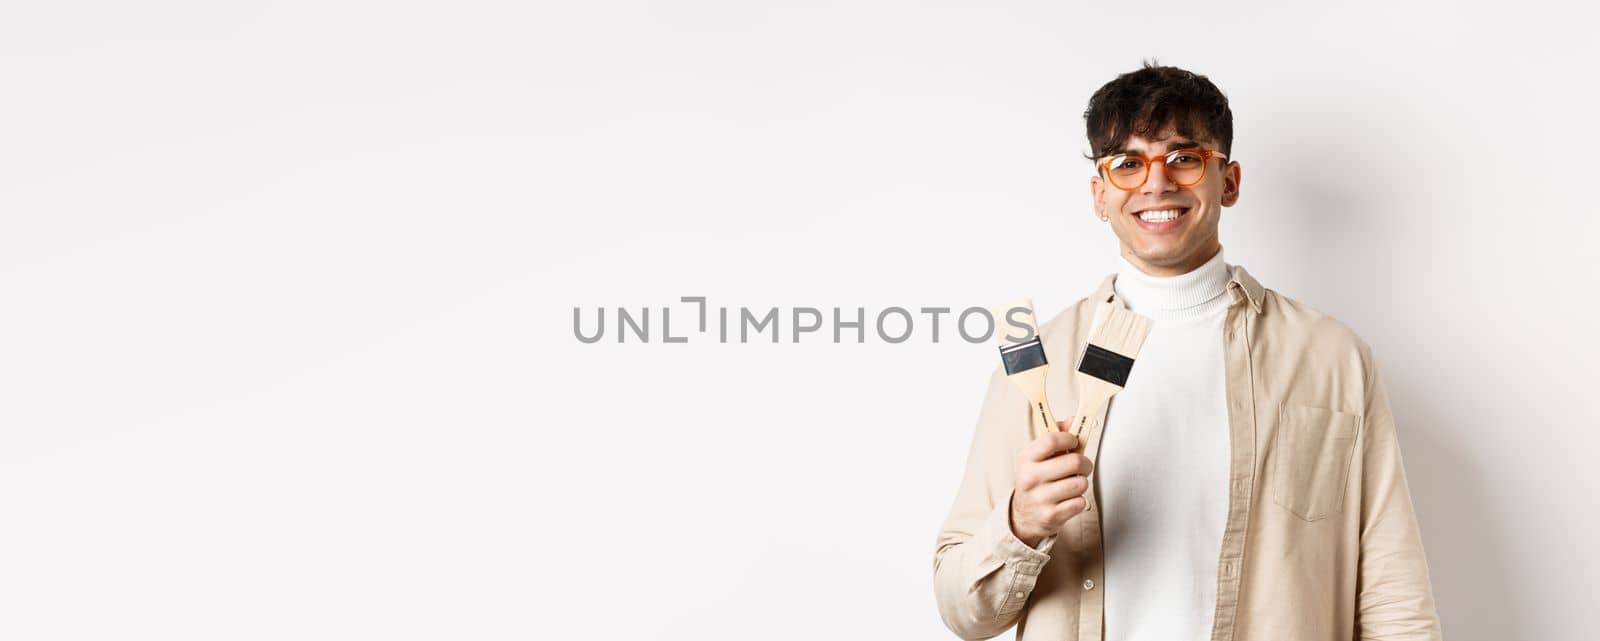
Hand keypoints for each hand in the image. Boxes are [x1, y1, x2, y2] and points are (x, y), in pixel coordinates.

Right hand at [1008, 420, 1093, 547]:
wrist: (1024, 515)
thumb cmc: (1035, 480)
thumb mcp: (1037, 457)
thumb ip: (1056, 436)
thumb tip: (1074, 420)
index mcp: (1025, 459)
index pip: (1051, 440)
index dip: (1069, 438)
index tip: (1073, 442)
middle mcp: (1030, 478)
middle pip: (1074, 462)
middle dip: (1085, 463)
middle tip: (1082, 466)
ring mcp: (1040, 498)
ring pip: (1081, 483)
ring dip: (1081, 482)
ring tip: (1073, 483)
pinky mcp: (1051, 515)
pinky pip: (1080, 502)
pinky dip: (1078, 500)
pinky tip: (1068, 499)